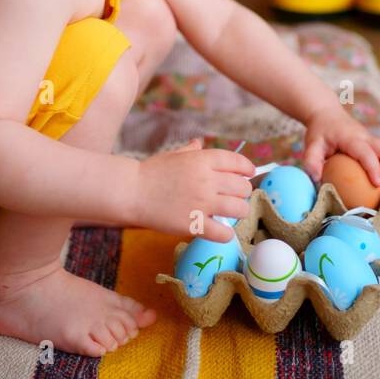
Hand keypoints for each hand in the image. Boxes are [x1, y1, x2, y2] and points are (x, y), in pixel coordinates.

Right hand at [131, 138, 255, 242]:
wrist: (131, 191)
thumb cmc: (151, 172)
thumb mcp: (173, 155)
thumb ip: (191, 150)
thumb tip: (199, 143)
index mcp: (203, 160)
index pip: (237, 163)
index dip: (247, 169)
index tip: (248, 174)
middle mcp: (207, 180)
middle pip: (242, 187)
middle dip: (242, 192)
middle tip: (234, 196)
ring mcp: (202, 203)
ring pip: (239, 209)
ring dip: (238, 212)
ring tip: (231, 213)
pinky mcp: (194, 225)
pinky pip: (223, 234)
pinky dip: (226, 235)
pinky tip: (221, 232)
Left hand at [301, 104, 379, 189]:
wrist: (327, 114)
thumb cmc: (319, 130)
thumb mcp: (311, 144)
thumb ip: (311, 161)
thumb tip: (316, 180)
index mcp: (350, 137)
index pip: (366, 152)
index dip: (374, 168)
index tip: (378, 184)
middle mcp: (365, 137)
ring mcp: (371, 139)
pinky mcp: (373, 144)